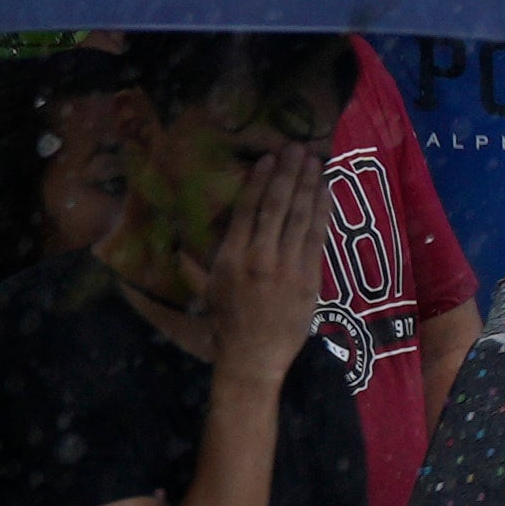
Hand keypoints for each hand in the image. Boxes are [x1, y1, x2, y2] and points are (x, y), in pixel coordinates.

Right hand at [203, 151, 325, 392]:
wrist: (253, 356)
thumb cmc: (227, 323)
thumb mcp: (206, 291)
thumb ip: (194, 266)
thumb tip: (178, 249)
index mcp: (230, 256)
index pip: (247, 209)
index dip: (259, 181)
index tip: (268, 159)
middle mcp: (258, 256)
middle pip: (276, 206)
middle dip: (288, 175)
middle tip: (297, 148)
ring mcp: (286, 266)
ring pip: (299, 217)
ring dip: (308, 186)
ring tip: (315, 162)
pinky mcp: (309, 278)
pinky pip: (317, 238)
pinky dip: (322, 213)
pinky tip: (326, 194)